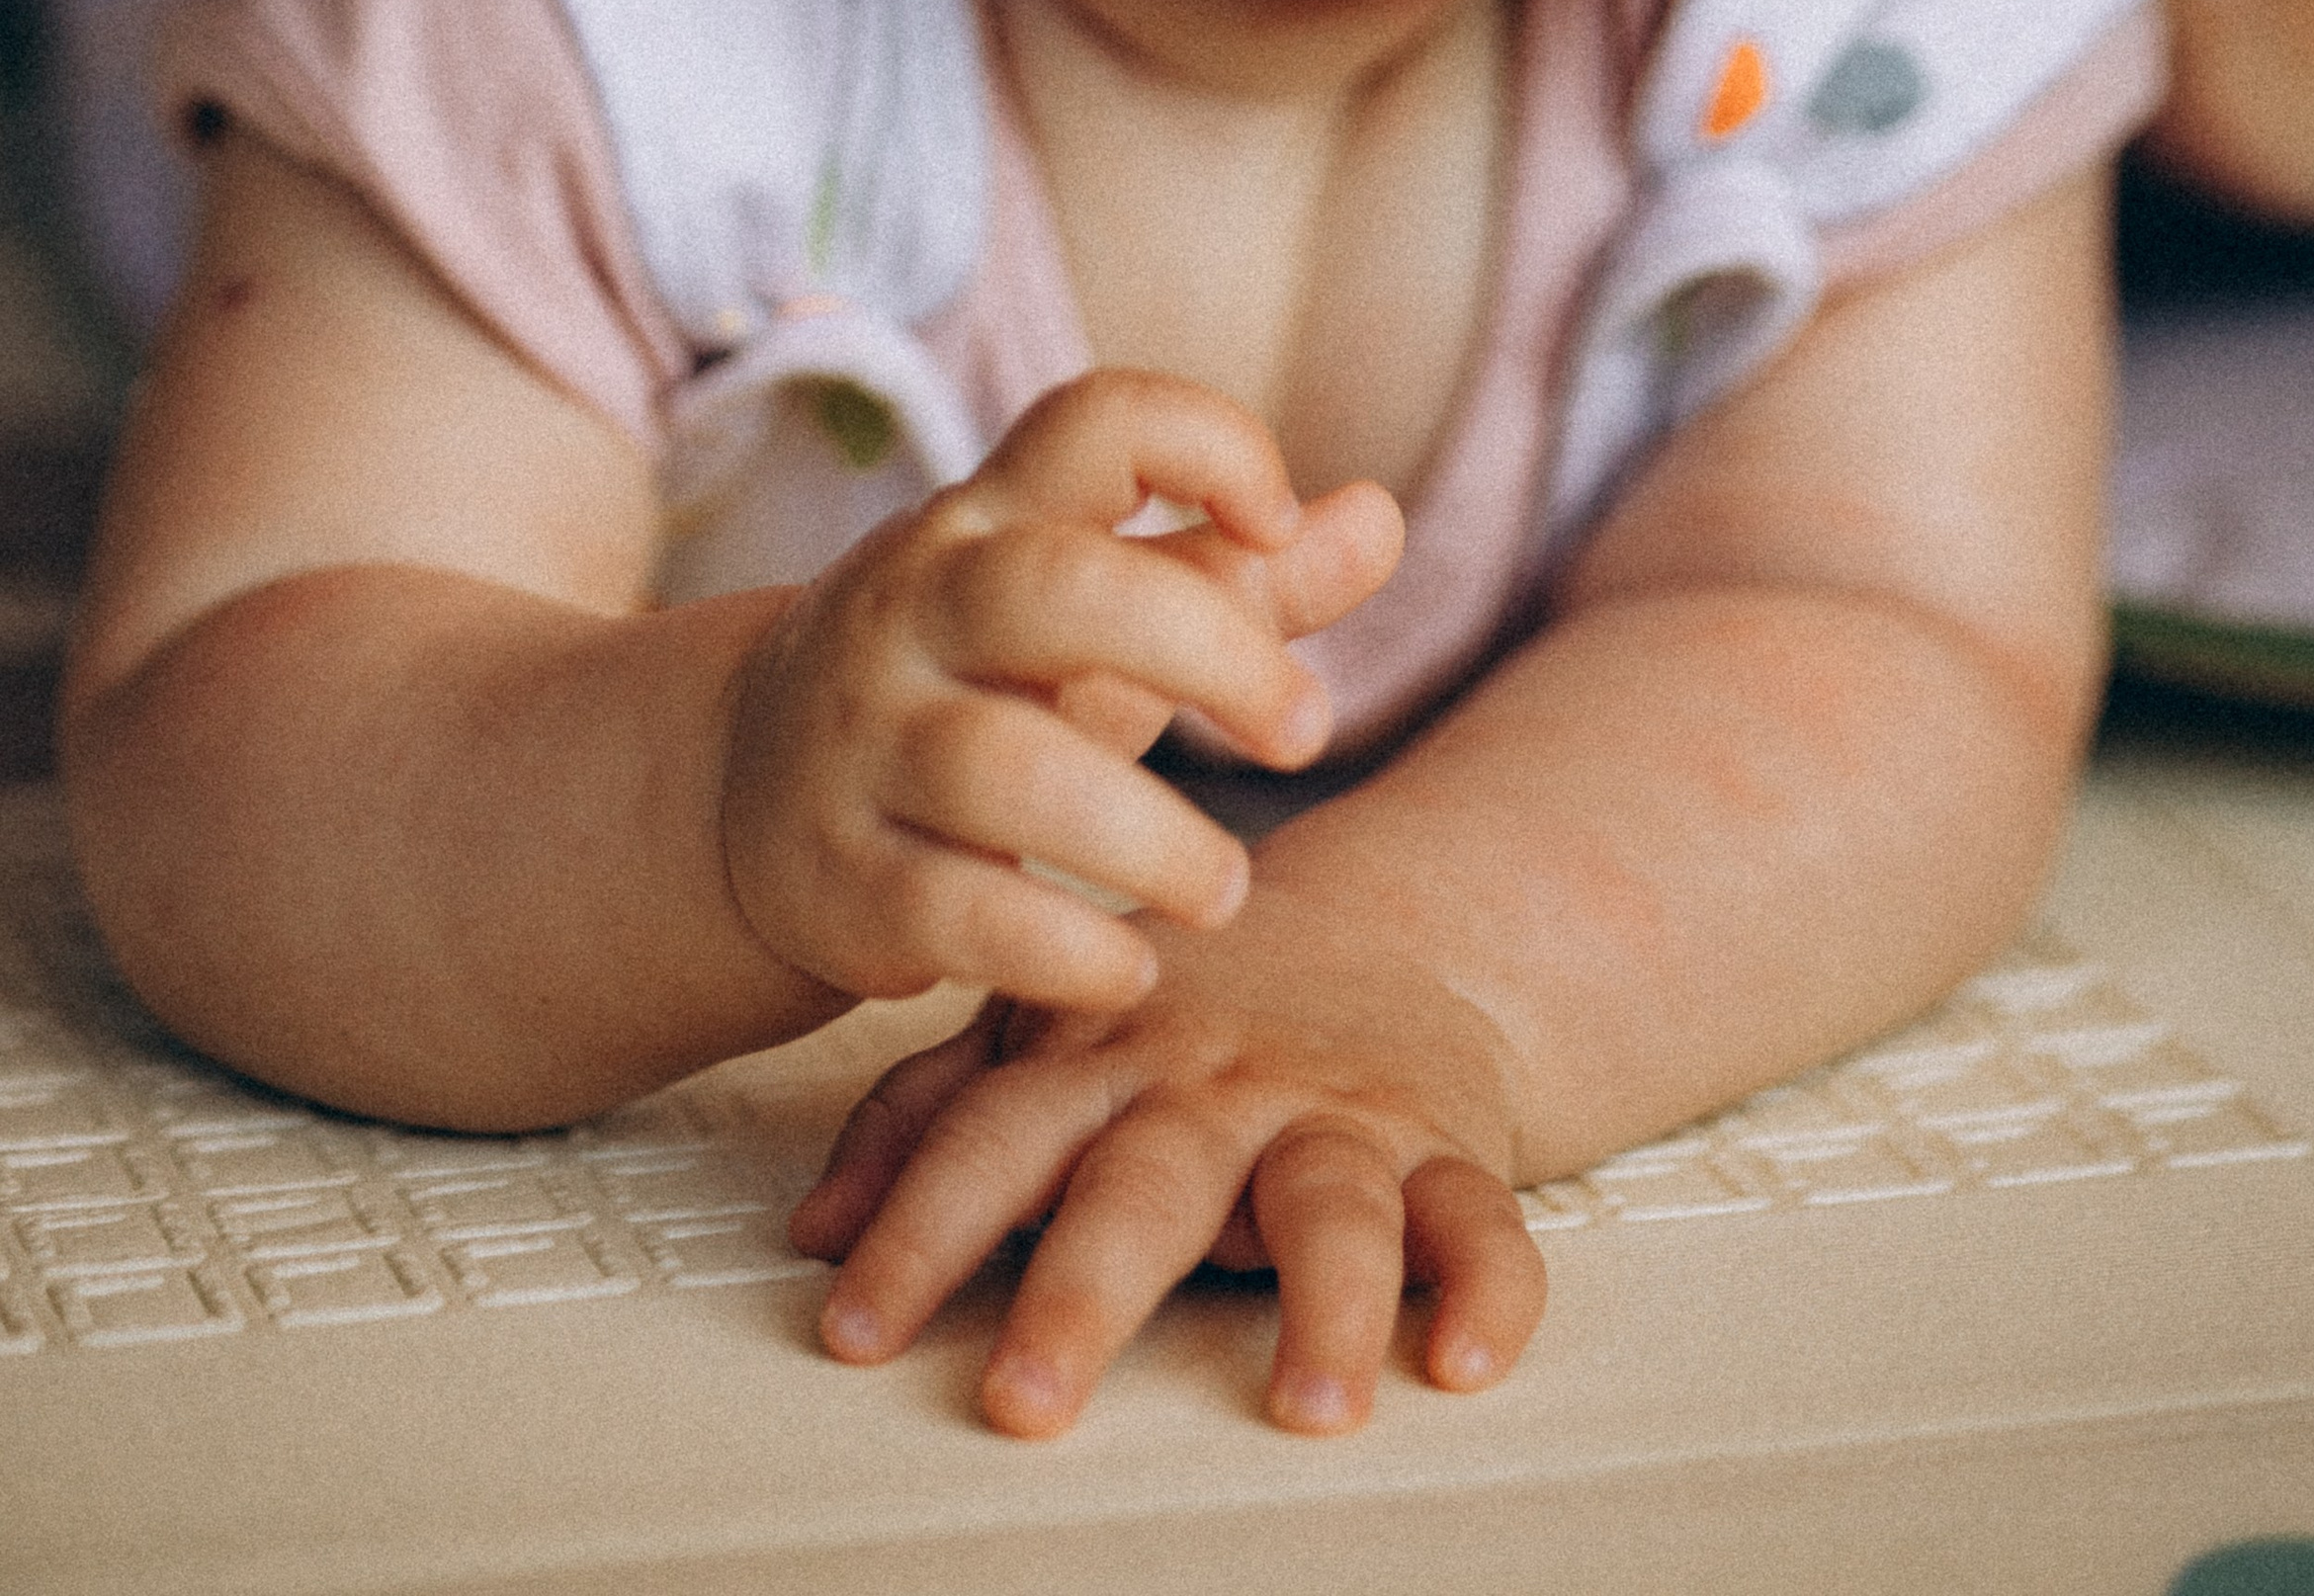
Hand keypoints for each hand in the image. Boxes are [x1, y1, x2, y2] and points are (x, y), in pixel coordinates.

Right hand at [721, 370, 1402, 1013]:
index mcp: (990, 519)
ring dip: (1147, 838)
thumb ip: (1236, 576)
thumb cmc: (980, 681)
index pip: (1092, 422)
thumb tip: (1381, 515)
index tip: (1279, 522)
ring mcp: (864, 742)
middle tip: (1304, 732)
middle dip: (1208, 654)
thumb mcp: (1098, 613)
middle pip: (1057, 589)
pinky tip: (1133, 967)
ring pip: (1002, 767)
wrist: (742, 789)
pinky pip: (951, 911)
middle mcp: (914, 607)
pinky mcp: (839, 877)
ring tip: (1228, 890)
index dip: (1207, 446)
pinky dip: (1060, 950)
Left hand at [789, 885, 1547, 1435]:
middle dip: (1082, 1290)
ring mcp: (1333, 1115)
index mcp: (1100, 1054)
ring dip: (1326, 1303)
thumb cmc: (1191, 1006)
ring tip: (1308, 1404)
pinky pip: (1478, 1217)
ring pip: (1331, 1204)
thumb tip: (815, 1227)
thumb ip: (925, 1116)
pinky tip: (1467, 1357)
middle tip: (1026, 1397)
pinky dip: (1488, 1287)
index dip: (915, 1229)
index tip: (853, 1326)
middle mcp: (1214, 1087)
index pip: (990, 1140)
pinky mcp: (1446, 1145)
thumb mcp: (1043, 1028)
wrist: (1389, 918)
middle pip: (1143, 1185)